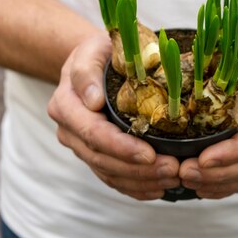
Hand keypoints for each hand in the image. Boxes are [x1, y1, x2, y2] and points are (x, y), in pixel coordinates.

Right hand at [48, 32, 179, 199]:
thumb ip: (86, 71)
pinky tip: (159, 187)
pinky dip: (135, 186)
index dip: (121, 147)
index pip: (93, 133)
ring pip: (108, 173)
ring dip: (141, 180)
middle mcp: (69, 131)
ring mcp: (80, 146)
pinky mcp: (94, 155)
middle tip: (172, 169)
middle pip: (102, 159)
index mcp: (65, 105)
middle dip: (138, 169)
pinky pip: (113, 178)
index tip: (150, 154)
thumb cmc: (98, 53)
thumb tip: (92, 100)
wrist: (93, 62)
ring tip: (172, 177)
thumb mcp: (91, 50)